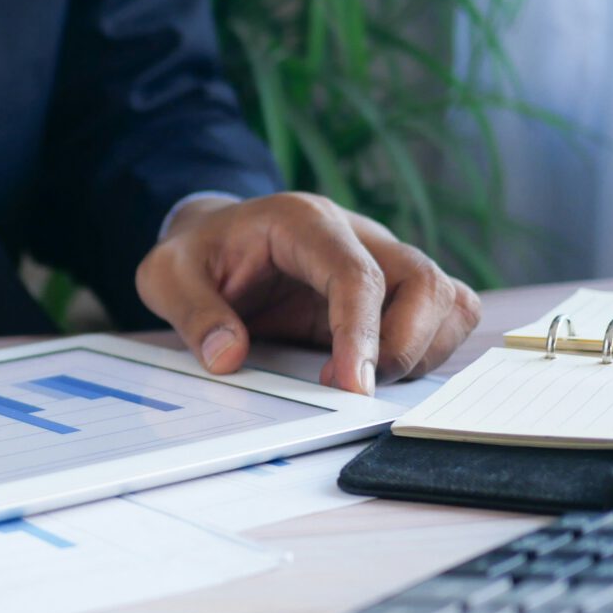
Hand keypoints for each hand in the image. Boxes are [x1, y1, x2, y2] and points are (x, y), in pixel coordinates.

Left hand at [135, 192, 479, 393]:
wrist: (214, 239)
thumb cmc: (198, 255)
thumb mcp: (167, 276)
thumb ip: (194, 313)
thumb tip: (228, 357)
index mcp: (304, 222)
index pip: (357, 273)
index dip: (362, 332)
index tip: (352, 386)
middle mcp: (357, 235)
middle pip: (424, 282)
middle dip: (404, 346)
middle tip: (353, 390)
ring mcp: (382, 260)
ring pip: (446, 299)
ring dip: (421, 351)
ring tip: (363, 380)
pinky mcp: (392, 291)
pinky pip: (443, 315)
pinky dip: (428, 350)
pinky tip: (379, 370)